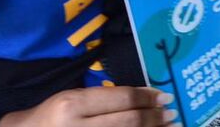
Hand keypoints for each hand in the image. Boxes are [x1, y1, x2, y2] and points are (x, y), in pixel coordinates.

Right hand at [3, 87, 175, 126]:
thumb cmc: (47, 118)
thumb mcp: (70, 101)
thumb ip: (103, 99)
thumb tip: (144, 96)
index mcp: (71, 104)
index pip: (122, 99)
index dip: (148, 97)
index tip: (164, 96)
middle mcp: (75, 126)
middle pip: (129, 121)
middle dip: (155, 117)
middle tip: (172, 113)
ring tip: (169, 126)